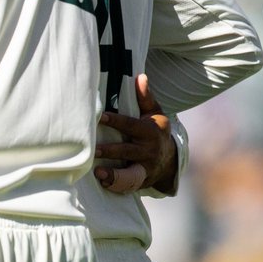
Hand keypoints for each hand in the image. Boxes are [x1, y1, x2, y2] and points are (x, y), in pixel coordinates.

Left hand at [94, 74, 176, 193]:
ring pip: (130, 172)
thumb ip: (145, 97)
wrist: (169, 159)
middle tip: (93, 149)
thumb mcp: (154, 113)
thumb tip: (140, 76)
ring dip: (114, 174)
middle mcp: (148, 150)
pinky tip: (103, 182)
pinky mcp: (141, 180)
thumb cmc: (155, 130)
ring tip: (98, 172)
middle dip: (110, 150)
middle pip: (127, 150)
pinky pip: (129, 184)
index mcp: (150, 131)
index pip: (130, 125)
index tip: (100, 116)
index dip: (115, 121)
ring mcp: (145, 167)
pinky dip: (117, 185)